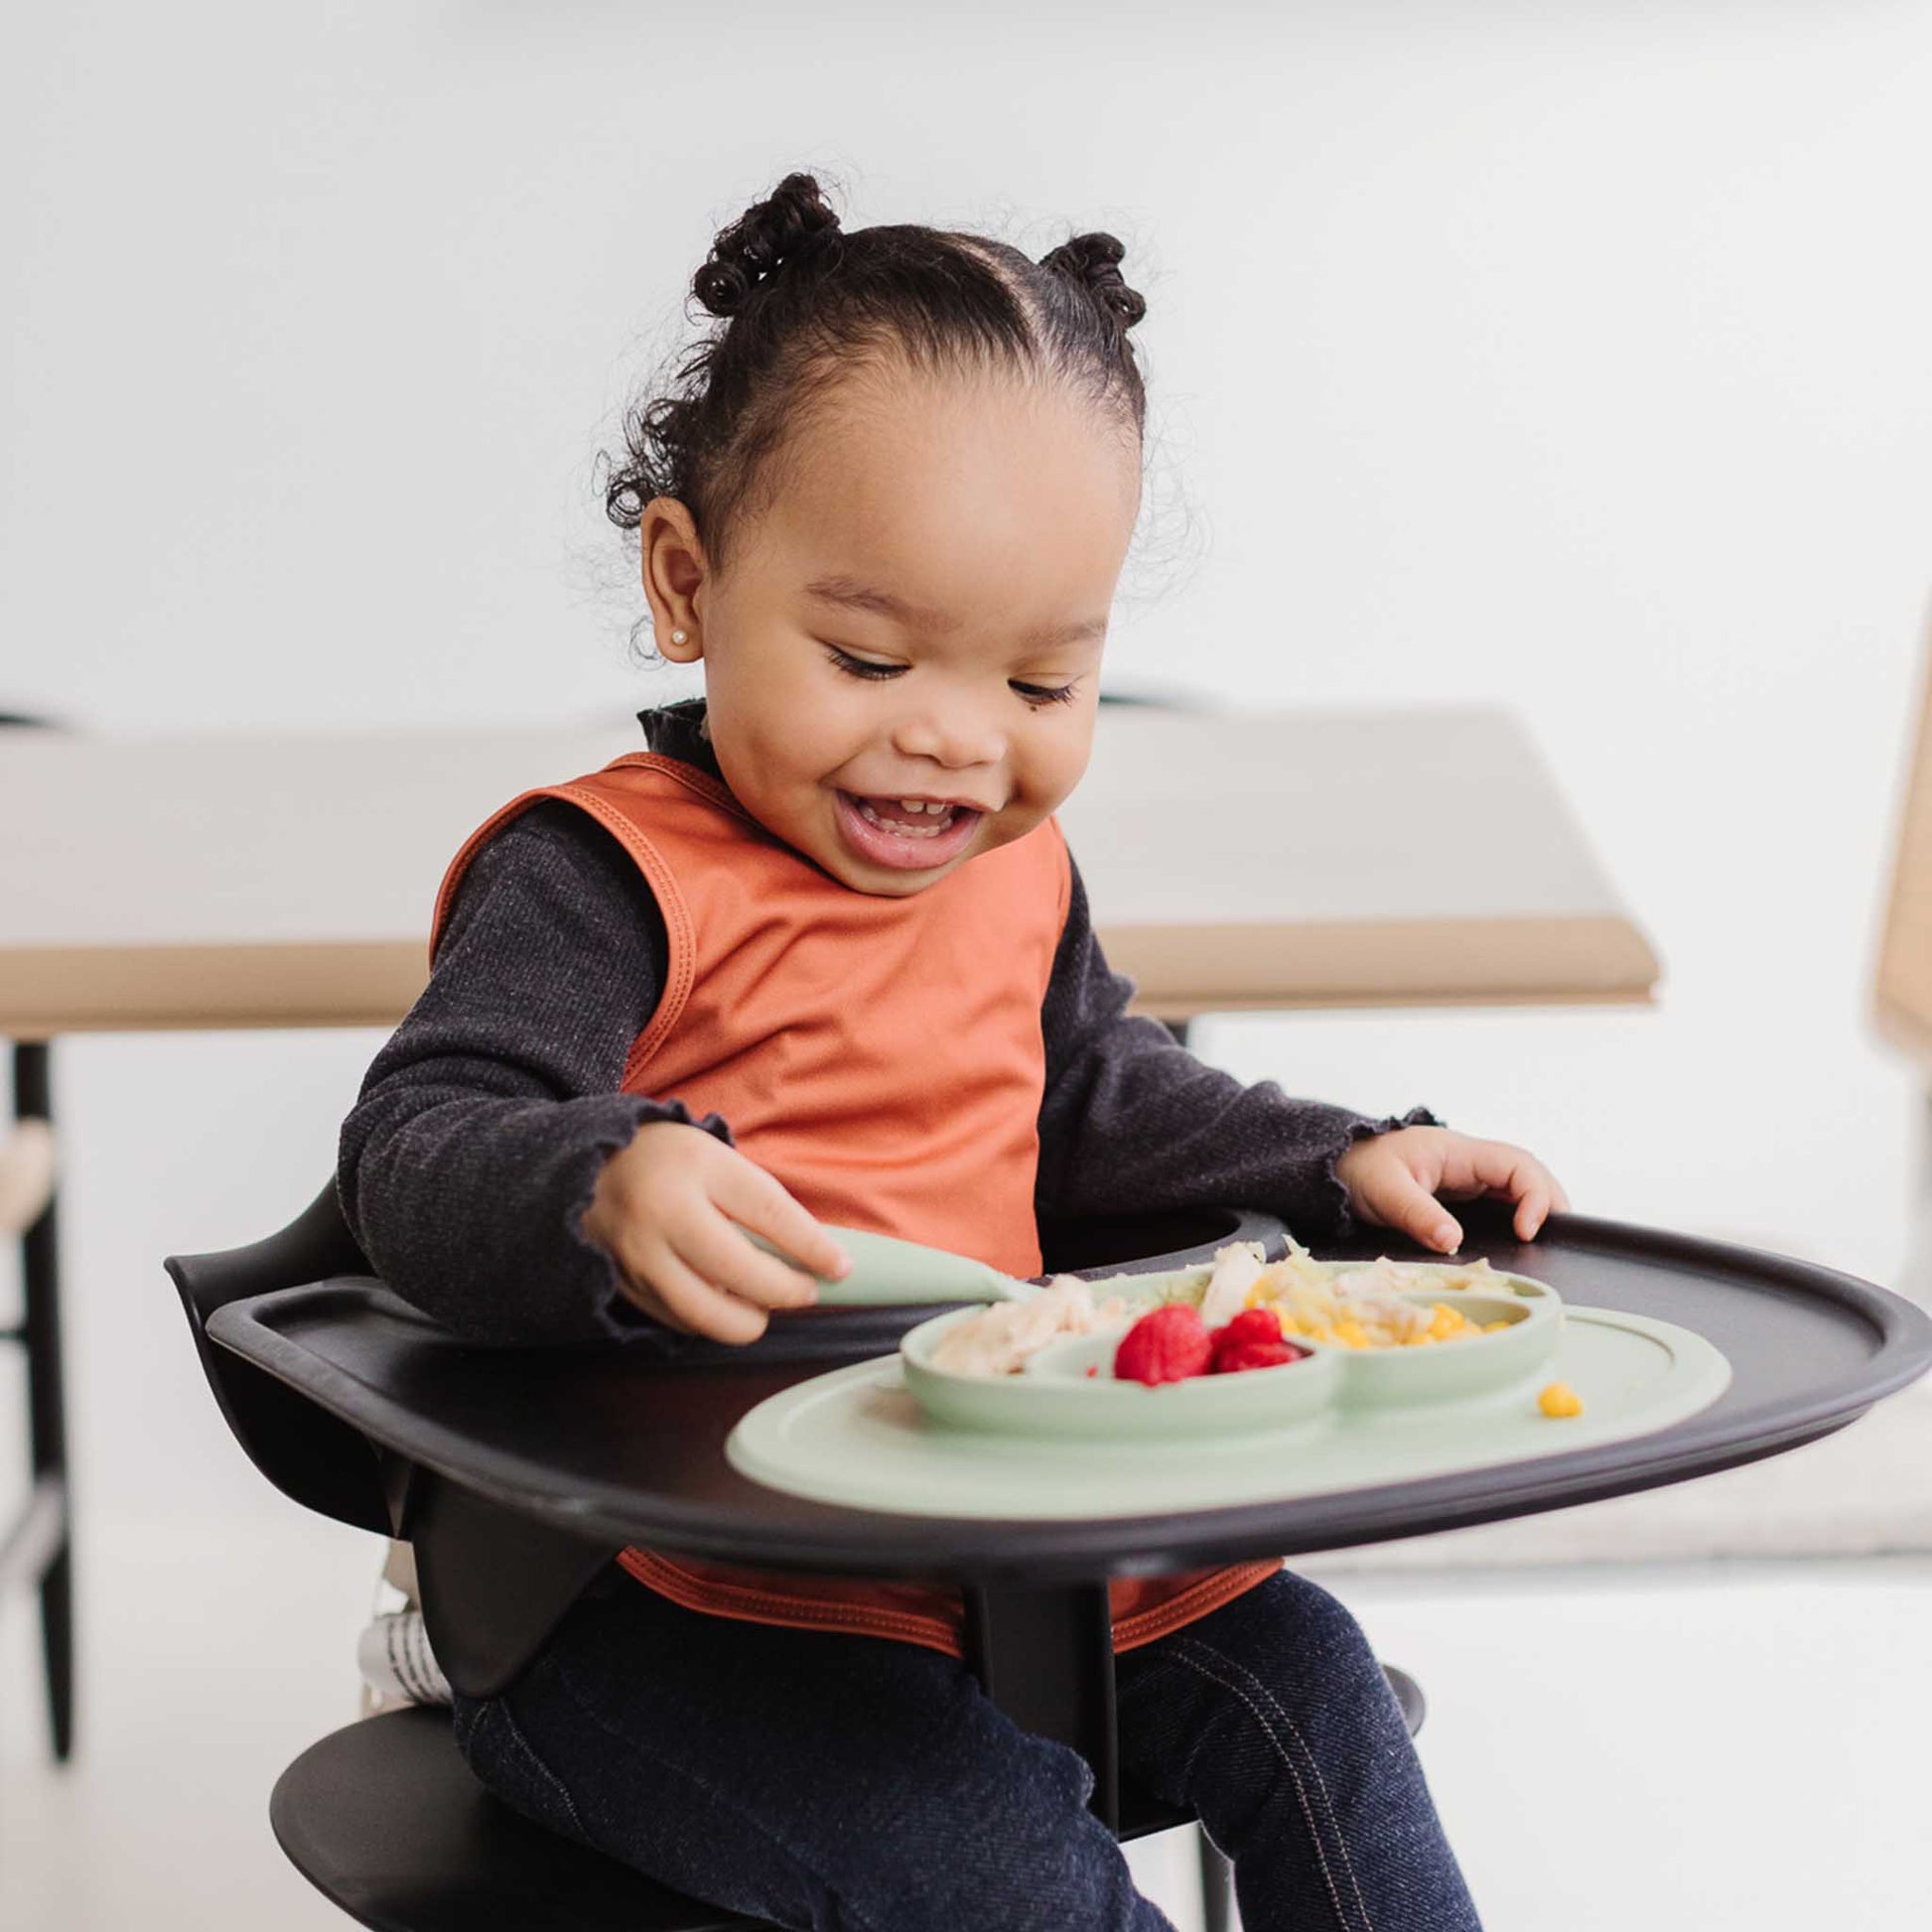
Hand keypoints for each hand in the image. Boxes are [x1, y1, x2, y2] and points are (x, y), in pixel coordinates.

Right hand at [581, 1121, 850, 1343]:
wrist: (586, 1165)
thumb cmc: (667, 1159)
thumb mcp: (717, 1158)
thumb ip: (760, 1202)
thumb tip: (813, 1255)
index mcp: (696, 1167)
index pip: (770, 1213)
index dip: (813, 1248)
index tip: (840, 1268)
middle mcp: (662, 1213)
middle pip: (741, 1274)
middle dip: (786, 1292)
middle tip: (806, 1290)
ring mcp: (637, 1255)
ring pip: (709, 1314)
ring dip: (749, 1317)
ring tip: (764, 1301)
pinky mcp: (623, 1286)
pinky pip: (681, 1321)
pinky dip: (711, 1319)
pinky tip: (723, 1300)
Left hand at [1333, 1126, 1569, 1253]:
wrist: (1335, 1166)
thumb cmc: (1358, 1169)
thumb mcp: (1384, 1191)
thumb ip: (1418, 1215)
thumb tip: (1453, 1242)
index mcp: (1458, 1151)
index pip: (1516, 1164)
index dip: (1534, 1196)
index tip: (1526, 1232)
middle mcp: (1469, 1161)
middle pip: (1527, 1174)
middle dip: (1549, 1203)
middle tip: (1555, 1242)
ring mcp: (1466, 1177)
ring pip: (1516, 1188)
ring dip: (1537, 1210)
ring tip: (1546, 1243)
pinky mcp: (1459, 1196)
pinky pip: (1498, 1203)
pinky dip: (1515, 1218)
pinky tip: (1519, 1241)